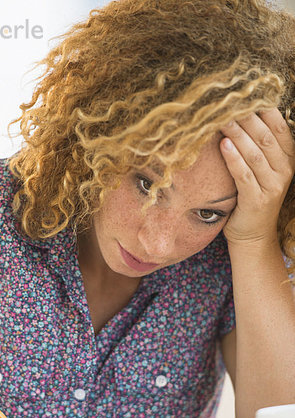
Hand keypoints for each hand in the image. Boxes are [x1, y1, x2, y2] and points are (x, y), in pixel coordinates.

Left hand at [220, 108, 294, 246]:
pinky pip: (244, 174)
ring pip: (255, 153)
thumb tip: (239, 112)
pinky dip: (234, 158)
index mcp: (289, 158)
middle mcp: (285, 170)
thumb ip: (257, 145)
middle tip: (226, 102)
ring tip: (221, 119)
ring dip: (237, 133)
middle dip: (246, 117)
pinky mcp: (257, 200)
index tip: (243, 93)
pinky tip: (223, 144)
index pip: (279, 126)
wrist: (252, 234)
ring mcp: (272, 186)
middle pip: (265, 136)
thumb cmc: (252, 196)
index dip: (262, 108)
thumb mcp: (261, 168)